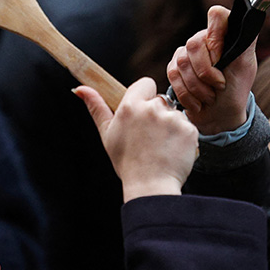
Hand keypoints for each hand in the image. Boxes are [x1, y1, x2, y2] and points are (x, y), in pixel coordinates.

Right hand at [76, 77, 198, 200]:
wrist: (151, 186)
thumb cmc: (127, 163)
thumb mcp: (107, 134)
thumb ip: (96, 107)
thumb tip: (80, 89)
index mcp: (131, 106)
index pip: (145, 83)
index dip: (145, 95)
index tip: (142, 111)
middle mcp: (153, 108)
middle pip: (160, 100)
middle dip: (157, 114)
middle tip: (150, 136)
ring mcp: (173, 119)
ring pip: (175, 114)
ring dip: (171, 126)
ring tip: (161, 146)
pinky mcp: (189, 130)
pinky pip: (187, 127)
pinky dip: (183, 137)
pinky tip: (172, 150)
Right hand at [167, 5, 256, 134]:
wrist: (221, 115)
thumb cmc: (235, 89)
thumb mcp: (245, 65)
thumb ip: (246, 40)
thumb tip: (251, 15)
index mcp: (223, 34)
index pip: (217, 15)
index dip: (216, 37)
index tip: (221, 59)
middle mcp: (203, 39)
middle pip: (194, 44)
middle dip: (207, 73)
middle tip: (219, 86)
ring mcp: (186, 53)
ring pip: (182, 63)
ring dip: (198, 87)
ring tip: (210, 96)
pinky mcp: (174, 68)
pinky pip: (173, 76)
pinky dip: (187, 94)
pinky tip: (198, 102)